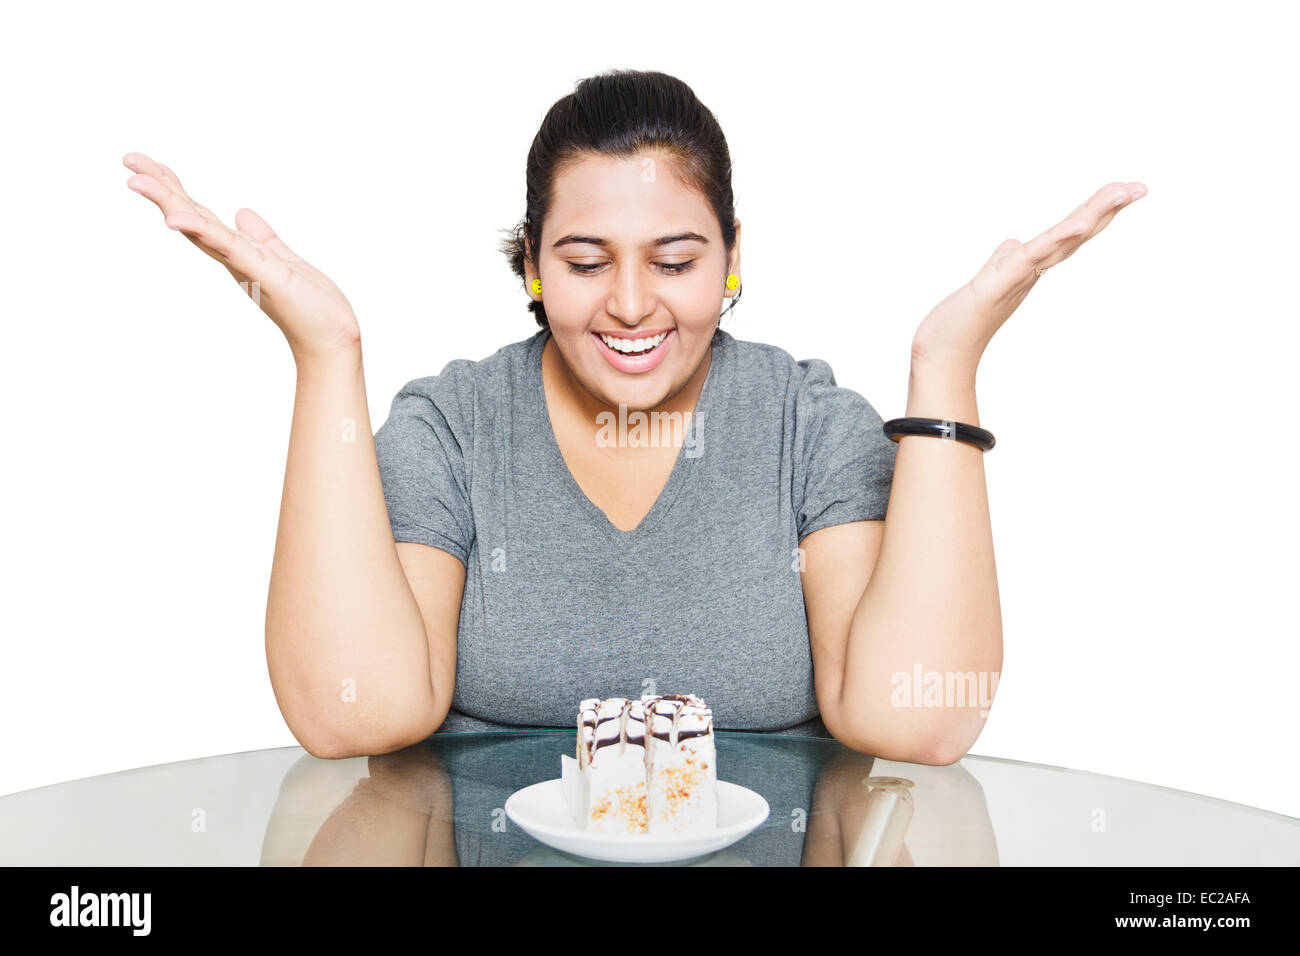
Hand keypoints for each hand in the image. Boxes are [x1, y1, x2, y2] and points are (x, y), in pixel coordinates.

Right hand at [123, 152, 361, 362]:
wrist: (331, 338)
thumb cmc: (309, 305)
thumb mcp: (280, 259)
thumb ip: (260, 237)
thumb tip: (241, 213)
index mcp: (237, 251)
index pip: (198, 214)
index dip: (173, 189)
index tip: (145, 164)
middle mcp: (233, 258)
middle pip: (190, 217)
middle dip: (160, 189)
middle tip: (128, 160)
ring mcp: (245, 265)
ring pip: (200, 229)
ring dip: (168, 204)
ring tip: (137, 181)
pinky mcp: (263, 273)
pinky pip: (229, 247)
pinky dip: (202, 231)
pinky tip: (176, 219)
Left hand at [910, 180, 1147, 378]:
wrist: (944, 353)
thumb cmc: (965, 321)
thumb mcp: (988, 279)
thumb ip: (1005, 259)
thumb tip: (1013, 244)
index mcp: (1032, 265)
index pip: (1072, 232)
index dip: (1099, 211)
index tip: (1129, 190)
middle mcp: (1032, 271)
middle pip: (1076, 233)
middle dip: (1108, 208)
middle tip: (1141, 188)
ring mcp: (1018, 277)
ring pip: (1061, 241)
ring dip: (1091, 217)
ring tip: (1120, 195)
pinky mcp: (996, 284)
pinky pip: (1029, 257)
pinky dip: (1054, 241)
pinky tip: (1076, 226)